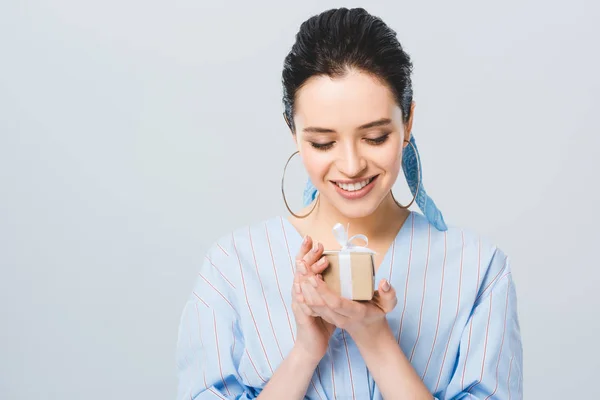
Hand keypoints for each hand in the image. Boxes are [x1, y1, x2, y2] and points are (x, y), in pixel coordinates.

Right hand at [290, 236, 334, 362]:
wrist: (313, 345)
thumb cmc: (322, 321)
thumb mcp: (328, 300)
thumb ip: (333, 286)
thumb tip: (345, 270)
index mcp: (307, 287)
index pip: (304, 265)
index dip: (305, 251)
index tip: (311, 238)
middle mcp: (300, 292)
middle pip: (300, 270)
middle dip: (306, 256)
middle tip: (315, 244)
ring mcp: (299, 304)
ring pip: (300, 283)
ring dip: (305, 271)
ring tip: (311, 260)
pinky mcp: (302, 316)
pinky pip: (301, 302)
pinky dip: (302, 292)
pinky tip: (305, 283)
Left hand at [299, 275, 397, 343]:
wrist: (368, 330)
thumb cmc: (378, 312)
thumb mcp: (388, 305)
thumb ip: (389, 294)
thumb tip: (384, 282)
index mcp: (355, 313)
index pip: (336, 304)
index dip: (324, 291)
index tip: (315, 276)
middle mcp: (341, 318)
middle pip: (320, 304)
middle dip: (308, 285)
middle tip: (301, 265)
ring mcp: (331, 318)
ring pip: (313, 305)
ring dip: (303, 287)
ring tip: (299, 267)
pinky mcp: (325, 316)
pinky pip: (311, 306)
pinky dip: (304, 292)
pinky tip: (299, 277)